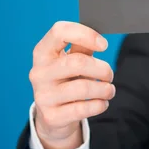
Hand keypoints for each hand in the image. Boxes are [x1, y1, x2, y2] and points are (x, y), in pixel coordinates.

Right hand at [29, 21, 115, 148]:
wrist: (52, 114)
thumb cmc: (66, 80)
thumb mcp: (70, 60)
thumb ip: (82, 47)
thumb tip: (99, 39)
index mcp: (42, 52)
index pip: (60, 31)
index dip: (86, 35)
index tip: (104, 45)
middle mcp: (38, 73)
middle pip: (78, 62)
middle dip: (103, 69)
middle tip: (109, 75)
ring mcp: (43, 96)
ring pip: (84, 88)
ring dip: (105, 89)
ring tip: (109, 90)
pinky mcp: (52, 116)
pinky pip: (84, 108)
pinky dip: (100, 105)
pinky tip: (102, 103)